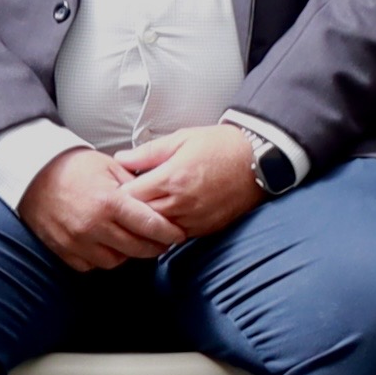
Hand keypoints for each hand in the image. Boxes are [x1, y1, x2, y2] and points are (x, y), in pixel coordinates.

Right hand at [18, 144, 187, 273]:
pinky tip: (108, 245)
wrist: (33, 173)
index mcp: (109, 202)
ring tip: (135, 241)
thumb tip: (161, 198)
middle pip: (137, 248)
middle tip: (163, 240)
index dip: (169, 232)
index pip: (150, 225)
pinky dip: (104, 258)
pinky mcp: (64, 252)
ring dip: (129, 253)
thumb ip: (136, 185)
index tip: (179, 234)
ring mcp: (77, 242)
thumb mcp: (110, 166)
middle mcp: (94, 226)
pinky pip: (93, 265)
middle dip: (155, 246)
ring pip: (117, 261)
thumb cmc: (74, 167)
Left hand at [112, 123, 267, 247]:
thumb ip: (148, 152)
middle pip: (140, 218)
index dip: (119, 193)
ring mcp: (194, 219)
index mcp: (172, 178)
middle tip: (125, 202)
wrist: (258, 160)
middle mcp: (181, 203)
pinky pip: (178, 236)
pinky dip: (168, 229)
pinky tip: (166, 217)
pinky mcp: (206, 228)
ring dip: (148, 223)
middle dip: (130, 211)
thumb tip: (121, 159)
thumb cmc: (221, 146)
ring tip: (144, 211)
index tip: (117, 188)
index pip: (130, 197)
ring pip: (158, 231)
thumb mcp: (182, 139)